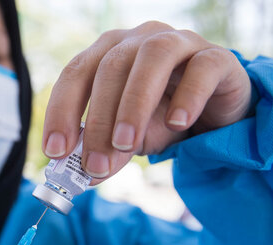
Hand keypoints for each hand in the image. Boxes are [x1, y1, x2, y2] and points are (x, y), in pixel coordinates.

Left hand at [42, 21, 251, 181]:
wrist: (214, 117)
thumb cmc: (161, 119)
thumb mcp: (128, 140)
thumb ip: (107, 152)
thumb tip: (84, 177)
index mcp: (108, 53)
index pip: (75, 73)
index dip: (61, 110)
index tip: (55, 151)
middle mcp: (140, 40)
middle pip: (111, 67)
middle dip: (98, 120)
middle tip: (94, 163)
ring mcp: (180, 42)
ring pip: (152, 57)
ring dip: (134, 103)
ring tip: (125, 143)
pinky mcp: (217, 57)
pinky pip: (202, 68)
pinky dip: (188, 96)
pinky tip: (176, 123)